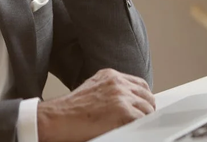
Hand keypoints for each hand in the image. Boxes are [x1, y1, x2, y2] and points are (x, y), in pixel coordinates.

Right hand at [37, 69, 154, 141]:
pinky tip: (133, 131)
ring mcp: (121, 95)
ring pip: (147, 108)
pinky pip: (142, 120)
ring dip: (143, 119)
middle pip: (146, 95)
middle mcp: (117, 82)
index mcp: (110, 75)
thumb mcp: (93, 89)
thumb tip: (126, 101)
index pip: (139, 84)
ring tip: (136, 127)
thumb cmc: (72, 109)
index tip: (143, 107)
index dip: (143, 97)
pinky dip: (141, 127)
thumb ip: (110, 90)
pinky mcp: (123, 111)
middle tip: (143, 120)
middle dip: (146, 108)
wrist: (59, 117)